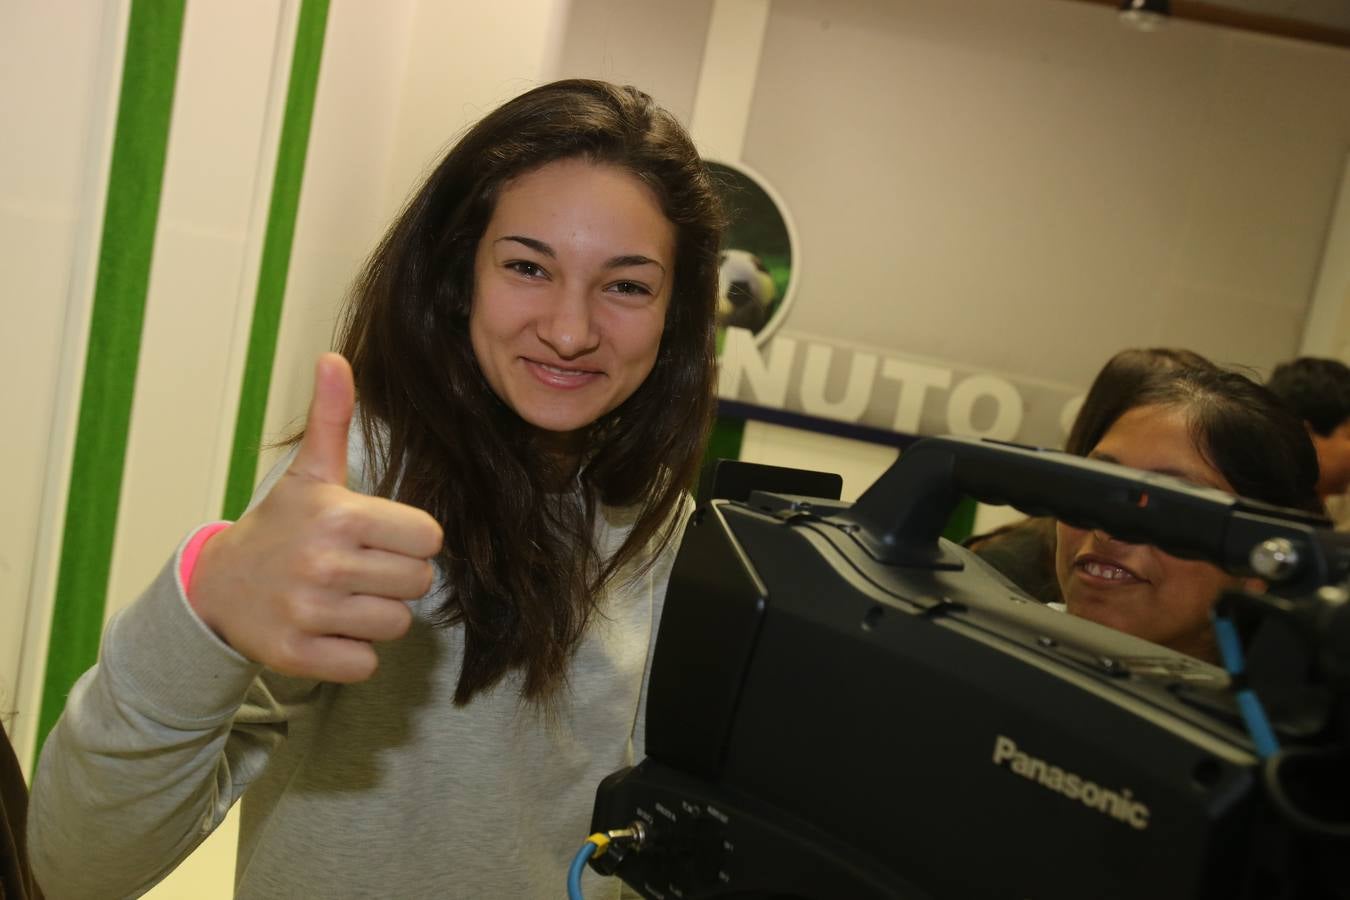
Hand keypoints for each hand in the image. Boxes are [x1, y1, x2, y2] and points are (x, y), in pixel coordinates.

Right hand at [190, 353, 442, 681]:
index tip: (381, 537)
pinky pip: (365, 663)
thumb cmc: (280, 526)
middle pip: (419, 583)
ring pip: (397, 625)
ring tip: (343, 597)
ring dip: (377, 616)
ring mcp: (308, 613)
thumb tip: (334, 357)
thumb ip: (331, 418)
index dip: (412, 540)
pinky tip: (328, 629)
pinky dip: (354, 653)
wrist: (216, 588)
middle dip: (397, 578)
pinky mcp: (296, 655)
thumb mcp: (309, 474)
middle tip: (361, 569)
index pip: (429, 538)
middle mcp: (323, 563)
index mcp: (338, 515)